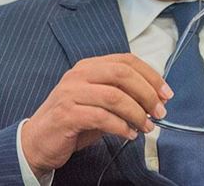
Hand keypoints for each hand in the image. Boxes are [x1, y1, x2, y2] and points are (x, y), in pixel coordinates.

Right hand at [21, 53, 172, 176]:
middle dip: (147, 93)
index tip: (166, 93)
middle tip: (160, 111)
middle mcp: (79, 74)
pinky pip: (101, 117)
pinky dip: (121, 127)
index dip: (150, 75)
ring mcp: (70, 93)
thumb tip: (155, 100)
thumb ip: (123, 96)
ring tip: (147, 126)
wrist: (37, 141)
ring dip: (137, 113)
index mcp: (89, 66)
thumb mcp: (99, 103)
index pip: (126, 60)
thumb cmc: (73, 121)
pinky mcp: (66, 114)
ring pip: (114, 96)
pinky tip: (129, 134)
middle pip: (122, 74)